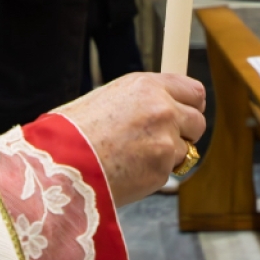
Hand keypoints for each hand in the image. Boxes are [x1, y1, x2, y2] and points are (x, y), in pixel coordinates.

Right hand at [54, 72, 206, 205]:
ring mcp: (165, 141)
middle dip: (185, 132)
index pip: (193, 90)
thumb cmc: (72, 131)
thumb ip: (139, 100)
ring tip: (135, 157)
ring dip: (169, 155)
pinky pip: (169, 171)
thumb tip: (159, 103)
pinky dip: (154, 173)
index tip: (188, 110)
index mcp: (146, 86)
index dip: (190, 104)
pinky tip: (129, 171)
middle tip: (163, 139)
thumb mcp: (107, 98)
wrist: (61, 162)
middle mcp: (162, 109)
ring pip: (186, 149)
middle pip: (198, 120)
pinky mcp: (162, 170)